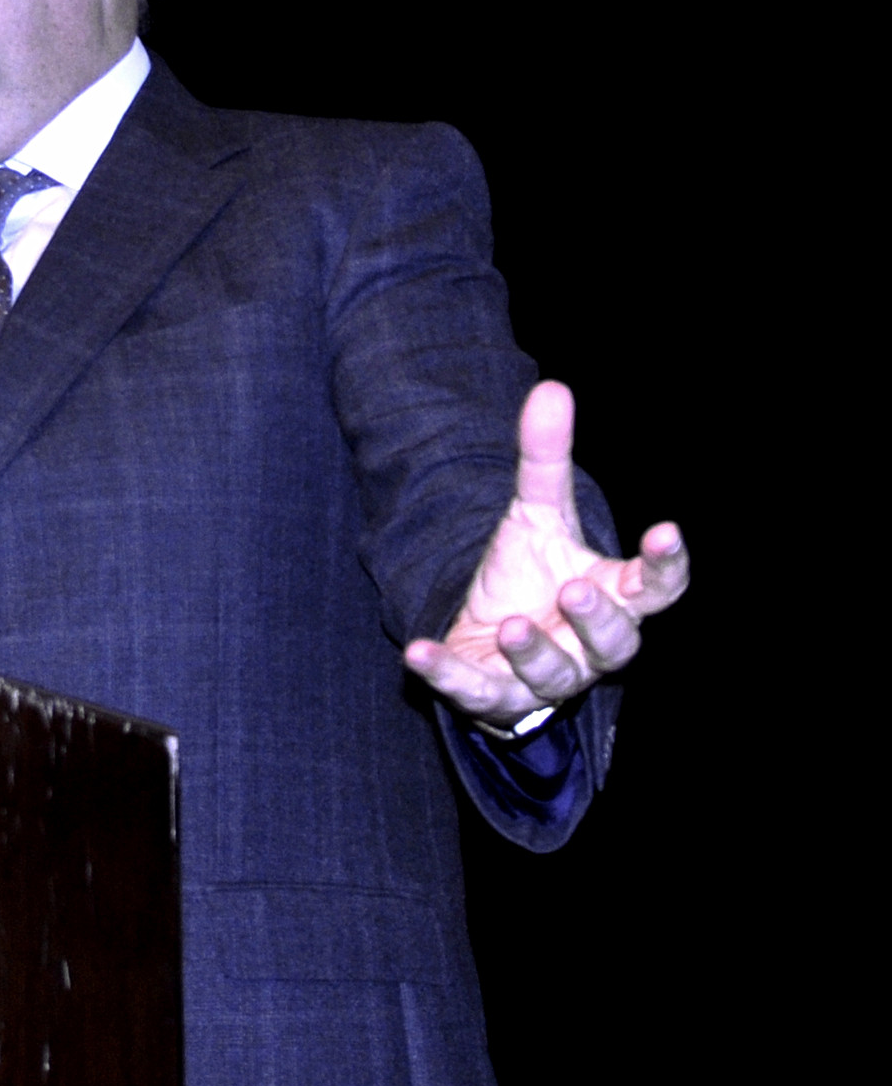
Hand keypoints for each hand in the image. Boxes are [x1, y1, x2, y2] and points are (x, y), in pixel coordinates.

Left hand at [403, 381, 688, 726]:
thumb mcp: (535, 512)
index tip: (665, 530)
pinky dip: (448, 674)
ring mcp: (546, 677)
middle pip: (618, 643)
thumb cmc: (530, 573)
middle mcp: (590, 645)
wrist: (486, 632)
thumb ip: (545, 459)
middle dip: (599, 620)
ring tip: (514, 626)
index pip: (658, 587)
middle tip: (574, 587)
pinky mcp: (495, 698)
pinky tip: (418, 652)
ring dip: (535, 652)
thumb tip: (550, 388)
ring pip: (555, 676)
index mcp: (614, 596)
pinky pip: (476, 694)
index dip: (666, 563)